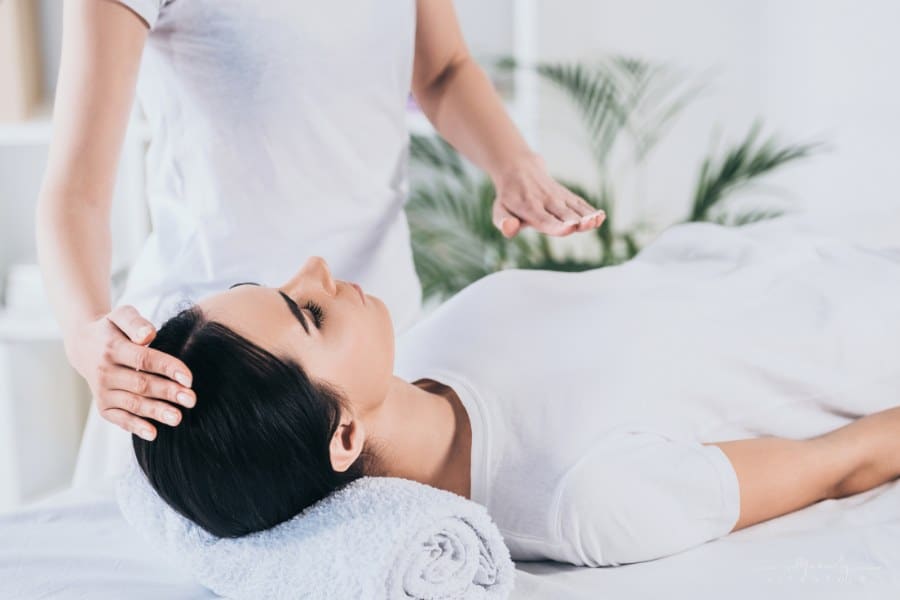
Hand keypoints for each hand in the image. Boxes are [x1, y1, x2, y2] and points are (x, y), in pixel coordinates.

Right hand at [65, 305, 194, 440]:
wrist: (83, 346)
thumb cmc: (112, 329)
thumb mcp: (121, 315)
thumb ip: (135, 322)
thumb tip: (148, 334)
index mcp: (113, 348)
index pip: (144, 360)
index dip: (168, 368)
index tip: (189, 378)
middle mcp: (105, 372)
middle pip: (141, 384)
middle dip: (168, 393)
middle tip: (191, 399)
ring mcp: (103, 391)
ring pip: (133, 403)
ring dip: (156, 412)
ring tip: (178, 417)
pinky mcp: (103, 406)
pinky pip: (119, 418)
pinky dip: (135, 427)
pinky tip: (153, 433)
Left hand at [491, 152, 605, 237]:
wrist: (519, 168)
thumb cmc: (509, 197)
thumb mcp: (499, 210)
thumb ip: (504, 222)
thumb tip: (509, 229)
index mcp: (528, 207)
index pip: (543, 219)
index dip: (556, 225)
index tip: (569, 228)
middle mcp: (545, 201)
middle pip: (562, 214)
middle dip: (575, 220)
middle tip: (586, 224)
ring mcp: (558, 196)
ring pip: (574, 208)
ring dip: (586, 214)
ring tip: (597, 220)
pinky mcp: (566, 195)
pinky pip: (579, 202)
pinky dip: (590, 209)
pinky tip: (601, 216)